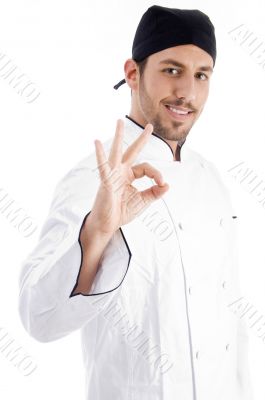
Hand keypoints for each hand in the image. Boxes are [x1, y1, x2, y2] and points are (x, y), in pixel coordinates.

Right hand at [87, 119, 168, 235]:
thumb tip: (167, 185)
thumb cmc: (121, 212)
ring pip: (117, 152)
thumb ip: (154, 193)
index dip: (156, 173)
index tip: (162, 183)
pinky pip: (103, 166)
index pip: (146, 168)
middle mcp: (121, 171)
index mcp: (129, 175)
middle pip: (132, 151)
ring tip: (119, 121)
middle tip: (150, 126)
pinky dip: (100, 154)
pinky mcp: (106, 181)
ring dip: (119, 136)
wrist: (108, 224)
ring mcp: (112, 174)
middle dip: (141, 139)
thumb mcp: (143, 201)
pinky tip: (97, 142)